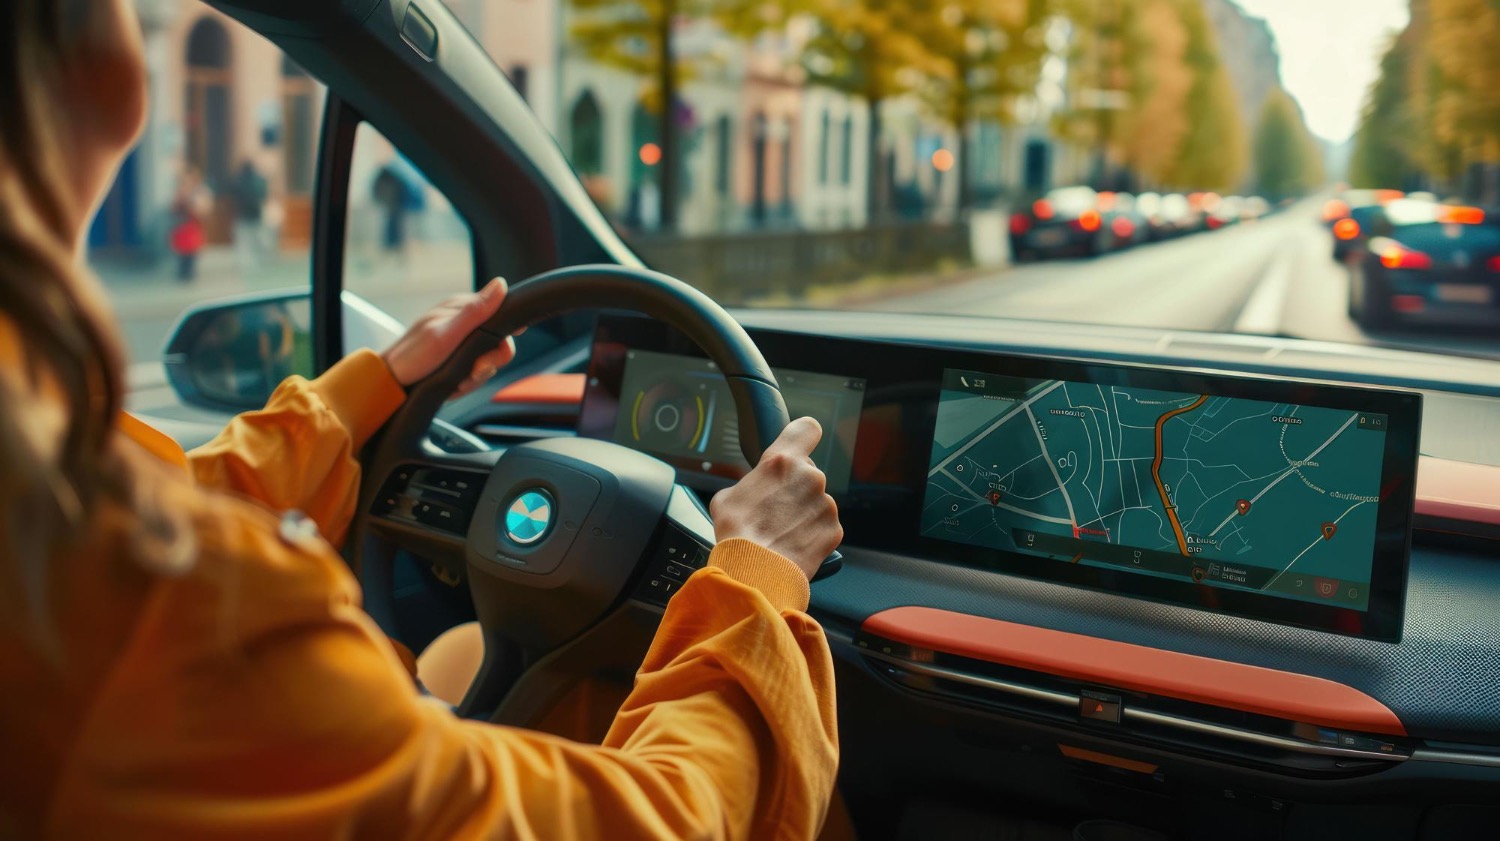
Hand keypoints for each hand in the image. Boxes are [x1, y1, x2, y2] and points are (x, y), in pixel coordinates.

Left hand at [382, 277, 516, 395]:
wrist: (390, 382)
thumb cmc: (412, 356)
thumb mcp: (445, 334)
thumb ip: (474, 312)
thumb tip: (501, 284)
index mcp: (461, 309)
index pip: (500, 311)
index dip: (507, 331)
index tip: (501, 348)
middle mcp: (463, 323)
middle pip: (499, 342)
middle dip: (489, 362)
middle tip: (475, 371)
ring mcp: (460, 342)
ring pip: (488, 361)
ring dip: (476, 376)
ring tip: (458, 381)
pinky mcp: (457, 360)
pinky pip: (476, 372)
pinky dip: (467, 382)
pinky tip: (454, 384)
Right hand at [709, 417, 843, 579]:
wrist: (756, 572)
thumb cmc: (737, 534)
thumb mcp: (727, 497)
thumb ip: (749, 484)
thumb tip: (751, 492)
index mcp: (782, 461)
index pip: (806, 429)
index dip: (802, 437)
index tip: (799, 445)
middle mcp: (810, 477)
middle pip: (808, 472)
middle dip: (795, 487)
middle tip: (775, 508)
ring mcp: (825, 503)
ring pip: (816, 501)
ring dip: (803, 512)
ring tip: (782, 532)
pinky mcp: (834, 528)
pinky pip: (824, 525)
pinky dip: (812, 533)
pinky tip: (794, 544)